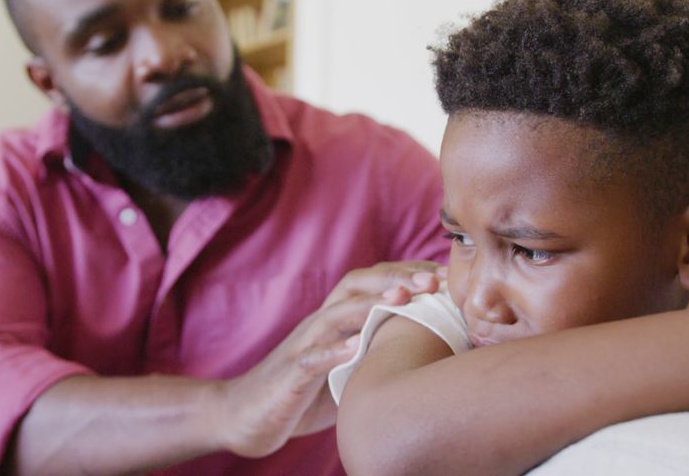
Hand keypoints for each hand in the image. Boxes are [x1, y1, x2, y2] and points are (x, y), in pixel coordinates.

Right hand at [215, 262, 444, 457]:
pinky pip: (310, 358)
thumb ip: (377, 353)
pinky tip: (354, 347)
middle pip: (357, 286)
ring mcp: (303, 345)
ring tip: (402, 298)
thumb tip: (429, 350)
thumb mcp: (349, 369)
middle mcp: (321, 324)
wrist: (245, 415)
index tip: (443, 275)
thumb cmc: (303, 393)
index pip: (373, 283)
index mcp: (337, 320)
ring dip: (370, 303)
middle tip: (432, 281)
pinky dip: (332, 351)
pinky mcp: (289, 374)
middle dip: (396, 278)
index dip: (407, 274)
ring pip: (337, 313)